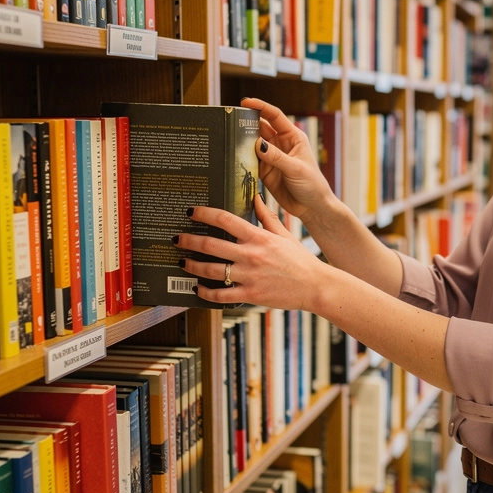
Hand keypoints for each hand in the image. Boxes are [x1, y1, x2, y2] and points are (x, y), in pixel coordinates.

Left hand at [174, 197, 326, 310]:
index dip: (205, 213)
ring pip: (211, 270)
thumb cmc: (301, 260)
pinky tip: (197, 288)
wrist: (315, 286)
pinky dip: (205, 292)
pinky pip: (221, 295)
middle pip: (211, 244)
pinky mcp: (250, 295)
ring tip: (182, 262)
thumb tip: (256, 197)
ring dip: (192, 265)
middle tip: (177, 238)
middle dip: (189, 240)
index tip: (191, 211)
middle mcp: (251, 255)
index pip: (226, 220)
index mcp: (259, 237)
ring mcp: (249, 276)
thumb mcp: (285, 234)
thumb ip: (267, 216)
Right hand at [241, 97, 334, 223]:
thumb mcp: (295, 168)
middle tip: (231, 121)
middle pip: (261, 128)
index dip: (260, 107)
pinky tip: (232, 156)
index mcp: (293, 137)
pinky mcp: (265, 171)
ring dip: (243, 141)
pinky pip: (251, 161)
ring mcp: (272, 157)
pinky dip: (242, 159)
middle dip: (247, 123)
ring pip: (253, 144)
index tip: (245, 102)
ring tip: (228, 137)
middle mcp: (281, 144)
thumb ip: (276, 157)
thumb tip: (257, 143)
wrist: (312, 207)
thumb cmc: (312, 185)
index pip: (275, 116)